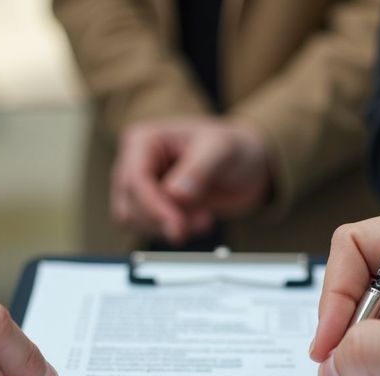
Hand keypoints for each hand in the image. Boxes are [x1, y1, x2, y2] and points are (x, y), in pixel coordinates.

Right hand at [111, 117, 271, 244]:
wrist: (250, 165)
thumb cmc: (235, 147)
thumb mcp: (222, 150)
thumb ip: (199, 169)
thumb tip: (175, 194)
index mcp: (145, 141)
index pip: (134, 181)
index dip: (153, 208)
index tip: (177, 226)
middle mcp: (137, 164)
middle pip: (130, 205)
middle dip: (163, 220)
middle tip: (200, 221)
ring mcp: (144, 188)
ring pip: (137, 222)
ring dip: (170, 228)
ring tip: (204, 216)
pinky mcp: (155, 208)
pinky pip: (152, 230)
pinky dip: (176, 231)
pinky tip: (200, 220)